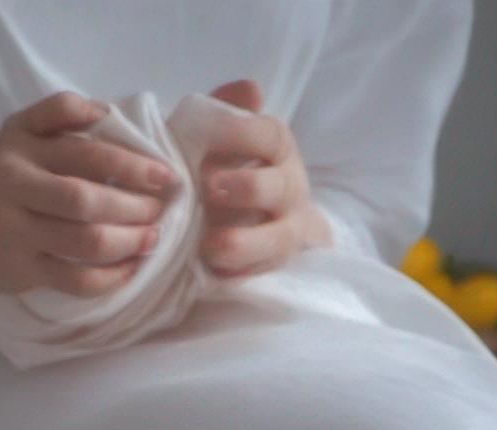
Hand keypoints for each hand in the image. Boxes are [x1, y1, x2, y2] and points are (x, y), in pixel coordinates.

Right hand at [0, 91, 175, 297]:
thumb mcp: (15, 135)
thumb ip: (56, 116)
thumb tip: (107, 113)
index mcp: (19, 148)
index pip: (84, 152)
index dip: (130, 164)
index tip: (165, 175)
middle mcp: (14, 187)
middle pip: (85, 198)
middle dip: (134, 206)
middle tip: (161, 209)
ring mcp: (16, 233)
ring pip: (84, 241)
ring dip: (129, 241)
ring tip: (152, 238)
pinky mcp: (22, 271)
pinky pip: (75, 280)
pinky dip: (110, 278)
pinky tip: (131, 269)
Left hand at [200, 80, 331, 277]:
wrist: (255, 218)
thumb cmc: (227, 167)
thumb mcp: (222, 137)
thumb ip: (227, 111)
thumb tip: (249, 87)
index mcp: (277, 149)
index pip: (269, 135)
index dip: (242, 134)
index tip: (208, 138)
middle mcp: (289, 188)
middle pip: (277, 187)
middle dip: (246, 188)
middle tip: (210, 188)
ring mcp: (285, 230)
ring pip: (275, 238)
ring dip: (243, 242)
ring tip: (211, 245)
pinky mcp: (274, 264)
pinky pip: (263, 273)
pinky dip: (241, 274)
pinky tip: (216, 274)